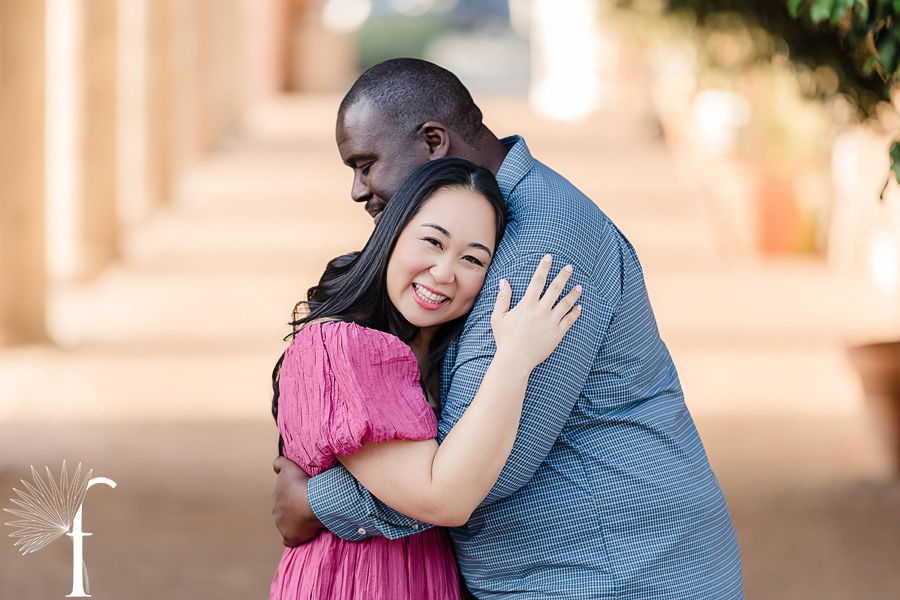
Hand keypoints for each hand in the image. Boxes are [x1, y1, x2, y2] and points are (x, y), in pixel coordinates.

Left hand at [272, 456, 323, 545]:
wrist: (311, 503)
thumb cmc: (301, 484)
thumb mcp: (289, 467)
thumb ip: (279, 463)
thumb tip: (275, 464)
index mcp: (276, 496)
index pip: (281, 496)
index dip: (292, 494)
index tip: (303, 493)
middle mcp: (275, 512)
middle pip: (284, 511)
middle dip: (293, 509)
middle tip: (309, 505)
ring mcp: (281, 526)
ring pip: (287, 525)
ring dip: (296, 522)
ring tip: (310, 517)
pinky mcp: (290, 537)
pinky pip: (289, 540)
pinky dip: (296, 537)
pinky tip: (304, 534)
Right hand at [490, 254, 581, 370]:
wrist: (515, 360)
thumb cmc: (505, 339)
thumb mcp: (498, 317)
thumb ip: (502, 298)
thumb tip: (504, 281)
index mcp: (527, 305)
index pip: (537, 280)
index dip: (543, 267)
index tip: (549, 257)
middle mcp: (541, 311)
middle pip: (555, 288)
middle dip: (563, 276)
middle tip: (570, 267)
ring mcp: (551, 322)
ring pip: (566, 303)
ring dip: (574, 293)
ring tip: (579, 286)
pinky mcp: (558, 333)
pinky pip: (570, 320)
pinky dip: (575, 312)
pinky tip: (579, 307)